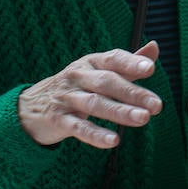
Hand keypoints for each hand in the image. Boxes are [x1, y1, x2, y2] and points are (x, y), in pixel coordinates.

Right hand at [17, 40, 162, 147]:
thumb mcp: (99, 71)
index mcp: (91, 63)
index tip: (150, 69)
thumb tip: (154, 48)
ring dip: (119, 112)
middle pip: (106, 82)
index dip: (131, 63)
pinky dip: (95, 134)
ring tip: (143, 119)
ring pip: (94, 103)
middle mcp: (78, 77)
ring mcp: (66, 98)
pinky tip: (112, 141)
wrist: (31, 106)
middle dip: (132, 93)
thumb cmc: (76, 86)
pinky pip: (77, 127)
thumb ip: (128, 63)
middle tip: (156, 105)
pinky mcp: (57, 119)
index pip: (112, 59)